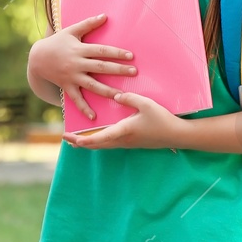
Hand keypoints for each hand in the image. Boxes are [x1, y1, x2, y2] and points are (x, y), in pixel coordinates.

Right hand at [27, 13, 136, 119]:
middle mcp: (77, 64)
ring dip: (107, 91)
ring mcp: (72, 77)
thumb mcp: (71, 30)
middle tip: (134, 72)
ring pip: (92, 85)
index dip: (116, 53)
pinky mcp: (67, 87)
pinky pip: (76, 99)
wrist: (37, 58)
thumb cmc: (57, 42)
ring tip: (121, 95)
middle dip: (117, 70)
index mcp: (80, 50)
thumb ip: (88, 24)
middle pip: (100, 67)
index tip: (130, 56)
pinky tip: (94, 117)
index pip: (101, 51)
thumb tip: (105, 16)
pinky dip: (84, 108)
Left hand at [63, 91, 188, 150]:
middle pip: (96, 145)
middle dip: (79, 142)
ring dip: (88, 143)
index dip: (82, 139)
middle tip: (65, 138)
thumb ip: (129, 98)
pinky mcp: (131, 143)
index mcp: (123, 131)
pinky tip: (96, 136)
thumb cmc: (161, 119)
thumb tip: (115, 95)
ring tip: (76, 139)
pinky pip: (110, 143)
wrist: (176, 135)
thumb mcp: (146, 104)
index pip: (98, 138)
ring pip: (102, 145)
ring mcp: (127, 143)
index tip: (70, 138)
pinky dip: (98, 141)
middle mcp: (122, 140)